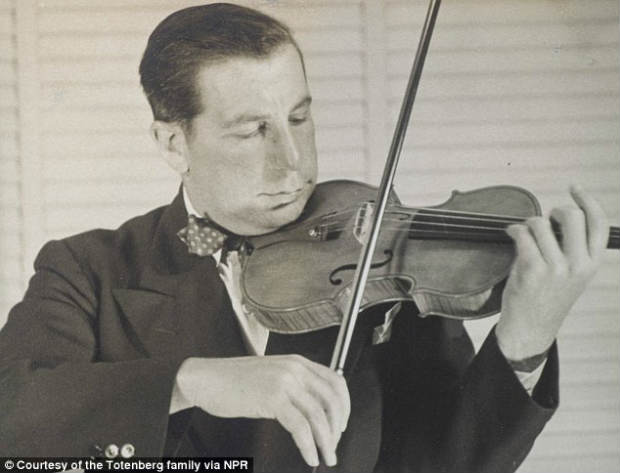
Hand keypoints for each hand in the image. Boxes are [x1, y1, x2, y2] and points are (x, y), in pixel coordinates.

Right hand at [171, 354, 349, 466]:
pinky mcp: (272, 398)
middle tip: (334, 445)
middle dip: (337, 428)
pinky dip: (309, 445)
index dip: (344, 406)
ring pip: (318, 415)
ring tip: (325, 456)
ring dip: (326, 441)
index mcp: (297, 362)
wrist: (205, 379)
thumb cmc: (233, 380)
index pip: (335, 381)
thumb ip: (294, 385)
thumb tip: (315, 410)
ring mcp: (284, 382)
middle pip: (332, 400)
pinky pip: (300, 426)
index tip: (342, 424)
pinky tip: (309, 454)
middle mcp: (295, 369)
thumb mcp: (271, 375)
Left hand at [496, 185, 607, 360]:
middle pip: (572, 215)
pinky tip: (511, 233)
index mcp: (592, 264)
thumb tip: (559, 215)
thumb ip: (572, 247)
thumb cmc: (548, 297)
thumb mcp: (573, 274)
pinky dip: (514, 230)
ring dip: (529, 224)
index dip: (587, 200)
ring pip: (541, 224)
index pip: (599, 223)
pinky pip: (522, 235)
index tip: (574, 188)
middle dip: (554, 212)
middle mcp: (579, 265)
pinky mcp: (532, 270)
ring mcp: (556, 268)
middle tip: (544, 221)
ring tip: (525, 235)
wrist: (530, 328)